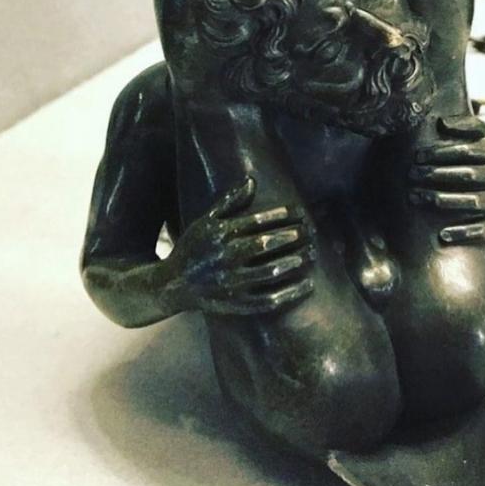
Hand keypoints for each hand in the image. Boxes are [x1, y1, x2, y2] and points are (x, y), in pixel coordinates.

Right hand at [165, 177, 315, 315]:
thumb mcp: (206, 220)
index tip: (300, 211)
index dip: (283, 215)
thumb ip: (230, 201)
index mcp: (221, 234)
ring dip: (294, 262)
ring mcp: (232, 283)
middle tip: (309, 232)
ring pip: (269, 272)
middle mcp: (226, 258)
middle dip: (292, 236)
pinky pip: (269, 299)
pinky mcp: (237, 304)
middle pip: (266, 245)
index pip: (258, 221)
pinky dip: (291, 293)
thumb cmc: (193, 247)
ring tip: (311, 254)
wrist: (173, 284)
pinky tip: (307, 284)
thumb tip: (252, 181)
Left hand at [408, 116, 484, 239]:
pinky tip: (443, 235)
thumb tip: (442, 122)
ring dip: (446, 200)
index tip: (417, 156)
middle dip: (437, 175)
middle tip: (412, 175)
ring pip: (475, 201)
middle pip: (468, 175)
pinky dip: (466, 232)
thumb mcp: (482, 132)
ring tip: (420, 198)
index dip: (440, 152)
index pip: (466, 151)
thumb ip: (465, 124)